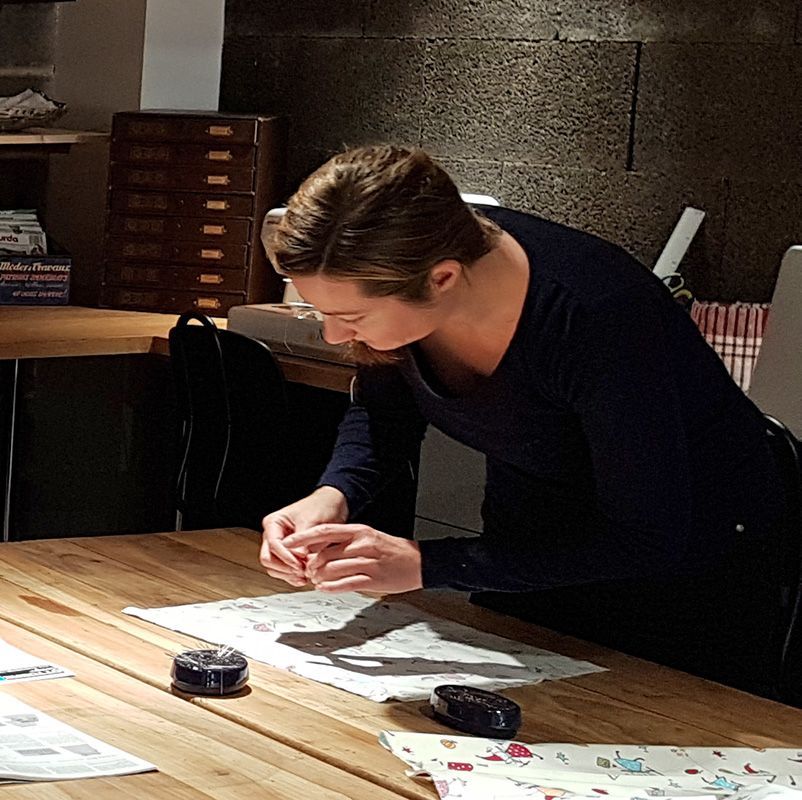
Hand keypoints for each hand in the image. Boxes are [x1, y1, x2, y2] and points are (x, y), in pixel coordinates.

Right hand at [260, 487, 347, 586]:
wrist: (332, 505)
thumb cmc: (321, 507)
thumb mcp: (312, 521)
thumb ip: (303, 540)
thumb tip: (299, 557)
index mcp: (274, 523)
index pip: (274, 544)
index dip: (286, 557)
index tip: (300, 565)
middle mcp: (273, 535)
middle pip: (268, 559)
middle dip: (285, 568)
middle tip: (302, 572)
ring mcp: (279, 546)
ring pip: (274, 567)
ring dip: (287, 574)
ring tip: (305, 576)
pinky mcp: (288, 554)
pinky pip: (283, 570)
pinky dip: (291, 576)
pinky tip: (304, 578)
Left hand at [282, 523, 422, 593]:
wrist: (418, 561)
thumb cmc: (392, 550)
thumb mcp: (368, 537)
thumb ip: (345, 542)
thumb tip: (320, 549)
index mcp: (360, 531)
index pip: (325, 531)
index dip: (304, 538)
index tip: (288, 543)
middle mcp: (363, 544)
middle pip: (325, 553)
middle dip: (311, 564)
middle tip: (307, 570)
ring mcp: (368, 562)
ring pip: (333, 569)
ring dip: (319, 577)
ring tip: (316, 580)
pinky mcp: (373, 579)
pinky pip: (345, 584)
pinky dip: (330, 587)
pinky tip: (324, 587)